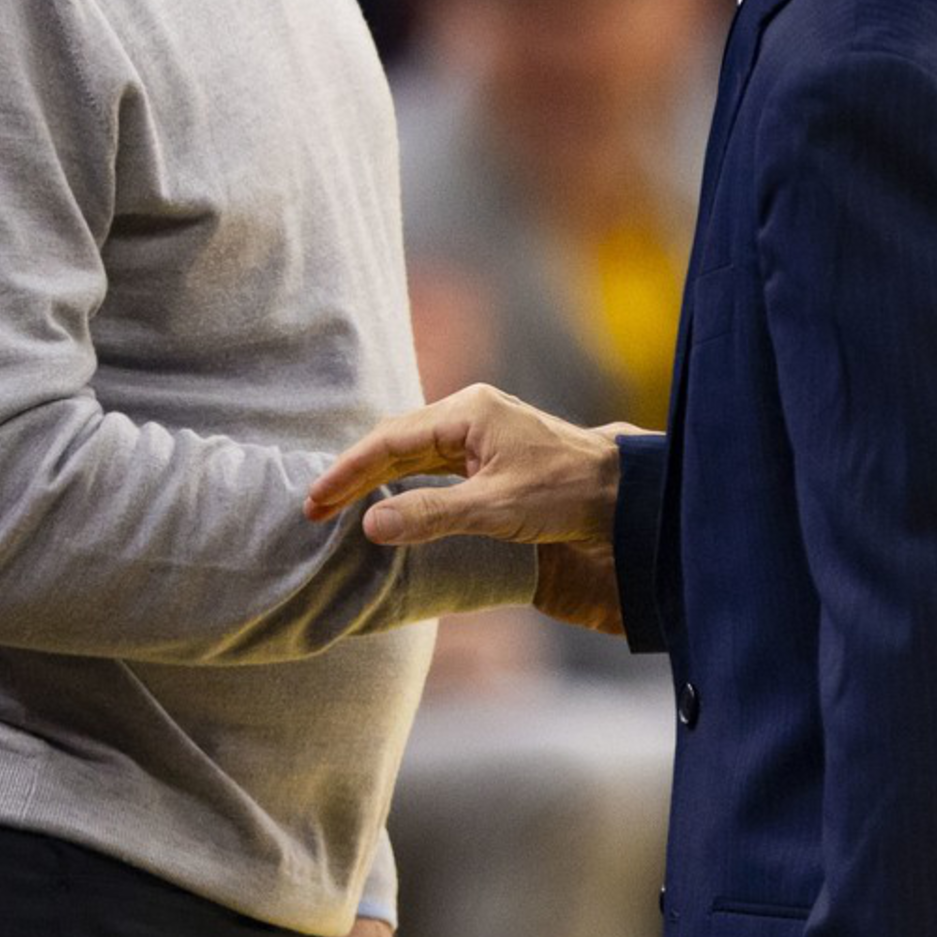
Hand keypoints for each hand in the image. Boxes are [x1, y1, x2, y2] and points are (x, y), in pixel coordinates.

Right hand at [305, 385, 629, 636]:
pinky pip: (432, 463)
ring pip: (412, 452)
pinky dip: (404, 482)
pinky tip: (387, 502)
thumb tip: (371, 524)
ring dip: (377, 478)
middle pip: (395, 440)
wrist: (621, 490)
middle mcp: (469, 412)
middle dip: (354, 473)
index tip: (316, 502)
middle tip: (315, 508)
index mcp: (467, 412)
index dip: (348, 473)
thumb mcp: (496, 509)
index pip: (390, 440)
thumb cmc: (567, 493)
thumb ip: (433, 516)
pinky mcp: (488, 451)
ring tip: (338, 507)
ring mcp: (479, 430)